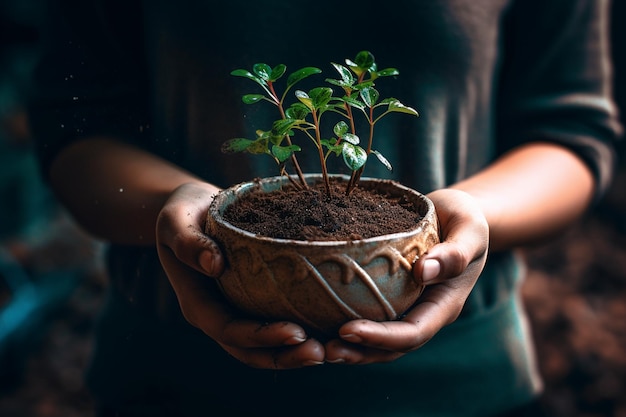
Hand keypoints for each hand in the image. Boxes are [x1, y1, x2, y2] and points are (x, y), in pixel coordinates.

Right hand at [156, 182, 324, 368]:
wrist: (193, 207)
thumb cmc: (183, 212)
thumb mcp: (176, 221)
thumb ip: (188, 242)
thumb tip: (215, 264)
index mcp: (198, 303)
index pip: (229, 330)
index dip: (261, 336)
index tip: (296, 332)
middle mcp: (217, 315)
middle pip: (249, 350)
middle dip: (284, 356)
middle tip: (321, 353)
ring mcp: (235, 311)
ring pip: (265, 346)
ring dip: (294, 353)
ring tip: (329, 350)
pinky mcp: (253, 301)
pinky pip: (275, 322)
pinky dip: (299, 332)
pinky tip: (327, 327)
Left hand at [324, 188, 488, 363]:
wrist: (455, 214)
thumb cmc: (465, 219)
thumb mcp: (469, 230)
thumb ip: (454, 253)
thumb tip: (423, 271)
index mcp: (444, 304)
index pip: (413, 332)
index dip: (380, 337)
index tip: (347, 330)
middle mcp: (424, 312)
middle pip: (391, 347)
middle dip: (358, 352)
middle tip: (323, 350)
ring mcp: (407, 307)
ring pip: (378, 341)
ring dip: (349, 347)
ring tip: (315, 346)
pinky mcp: (390, 297)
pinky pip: (369, 317)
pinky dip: (344, 323)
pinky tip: (318, 322)